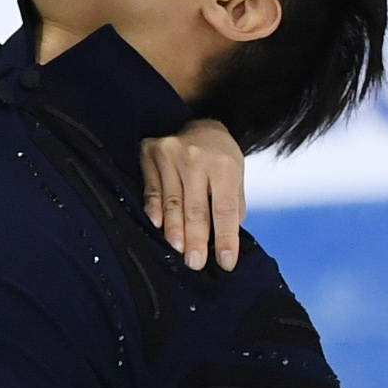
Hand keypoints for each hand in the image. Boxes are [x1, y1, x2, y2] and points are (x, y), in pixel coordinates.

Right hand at [138, 116, 248, 268]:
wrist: (201, 124)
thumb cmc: (221, 157)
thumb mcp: (236, 176)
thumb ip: (232, 206)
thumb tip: (224, 241)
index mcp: (224, 164)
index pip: (224, 208)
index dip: (225, 237)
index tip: (226, 262)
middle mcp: (196, 157)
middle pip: (195, 208)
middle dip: (196, 240)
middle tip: (196, 263)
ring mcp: (171, 153)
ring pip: (172, 201)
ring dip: (175, 230)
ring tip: (179, 250)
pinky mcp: (150, 153)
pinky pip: (151, 188)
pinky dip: (154, 208)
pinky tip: (157, 225)